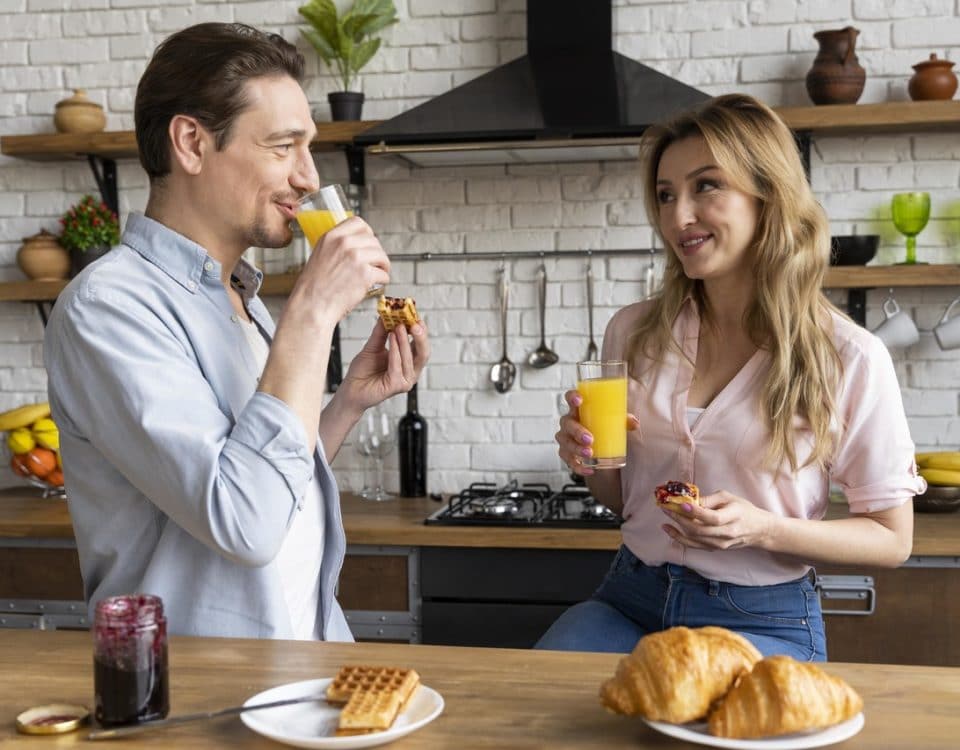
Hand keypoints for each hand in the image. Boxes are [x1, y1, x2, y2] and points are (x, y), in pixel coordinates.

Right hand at [296, 216, 390, 319]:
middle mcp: (344, 243)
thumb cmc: (314, 287)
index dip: (367, 233)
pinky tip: (375, 284)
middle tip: (374, 263)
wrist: (312, 305)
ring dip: (383, 266)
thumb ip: (337, 246)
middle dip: (376, 253)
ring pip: (381, 255)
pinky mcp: (365, 274)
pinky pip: (383, 273)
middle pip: (373, 240)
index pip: (358, 222)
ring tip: (377, 273)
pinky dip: (383, 280)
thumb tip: (357, 244)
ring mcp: (356, 257)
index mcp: (331, 237)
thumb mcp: (320, 256)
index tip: (368, 243)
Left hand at [338, 318, 429, 412]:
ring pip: (410, 358)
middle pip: (423, 353)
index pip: (420, 345)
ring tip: (398, 326)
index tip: (415, 316)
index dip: (421, 331)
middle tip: (414, 322)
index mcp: (408, 362)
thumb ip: (382, 332)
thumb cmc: (363, 372)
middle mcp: (410, 372)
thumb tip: (388, 314)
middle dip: (420, 336)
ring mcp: (405, 381)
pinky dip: (395, 350)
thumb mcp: (373, 346)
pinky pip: (398, 365)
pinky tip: (392, 338)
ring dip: (404, 340)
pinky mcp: (397, 386)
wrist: (351, 389)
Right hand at [555, 389, 638, 476]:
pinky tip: (589, 469)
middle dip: (577, 431)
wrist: (598, 448)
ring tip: (590, 453)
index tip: (579, 400)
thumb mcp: (614, 422)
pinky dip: (578, 466)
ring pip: (566, 442)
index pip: (570, 398)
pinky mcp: (567, 454)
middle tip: (589, 438)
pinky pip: (568, 461)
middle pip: (567, 423)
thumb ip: (624, 420)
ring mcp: (566, 438)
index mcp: (579, 410)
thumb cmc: (602, 429)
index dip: (572, 397)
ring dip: (576, 449)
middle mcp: (569, 423)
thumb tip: (634, 423)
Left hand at [660, 490, 774, 550]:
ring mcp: (721, 544)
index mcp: (733, 517)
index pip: (711, 517)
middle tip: (666, 508)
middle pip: (699, 530)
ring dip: (677, 529)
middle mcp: (726, 533)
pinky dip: (680, 538)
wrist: (759, 530)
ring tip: (665, 518)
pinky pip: (695, 546)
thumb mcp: (729, 497)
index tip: (680, 503)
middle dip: (679, 519)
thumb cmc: (743, 509)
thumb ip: (710, 500)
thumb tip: (690, 501)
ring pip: (695, 539)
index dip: (694, 511)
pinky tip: (670, 530)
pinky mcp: (716, 549)